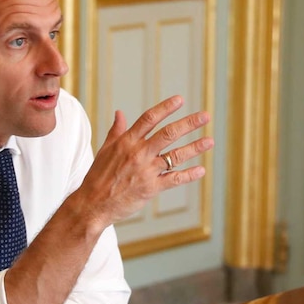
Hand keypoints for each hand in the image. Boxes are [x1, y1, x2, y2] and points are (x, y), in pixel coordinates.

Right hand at [80, 95, 212, 227]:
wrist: (93, 203)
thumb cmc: (98, 176)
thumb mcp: (104, 149)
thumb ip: (116, 131)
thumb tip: (120, 113)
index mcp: (126, 142)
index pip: (149, 119)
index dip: (165, 108)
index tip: (180, 100)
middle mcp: (138, 153)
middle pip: (168, 133)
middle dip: (189, 123)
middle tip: (205, 116)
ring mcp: (146, 170)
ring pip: (175, 155)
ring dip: (194, 147)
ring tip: (209, 141)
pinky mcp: (151, 188)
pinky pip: (174, 179)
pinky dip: (188, 175)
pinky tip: (201, 170)